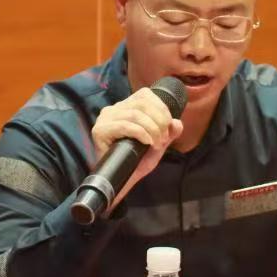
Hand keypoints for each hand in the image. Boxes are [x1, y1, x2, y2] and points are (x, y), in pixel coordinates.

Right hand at [91, 88, 184, 211]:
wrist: (122, 181)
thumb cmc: (137, 161)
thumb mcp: (158, 144)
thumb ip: (169, 132)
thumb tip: (177, 123)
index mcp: (125, 107)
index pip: (145, 95)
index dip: (161, 108)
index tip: (168, 127)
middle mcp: (113, 109)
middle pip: (142, 103)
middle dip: (159, 120)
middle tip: (163, 139)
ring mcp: (104, 119)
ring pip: (135, 114)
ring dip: (152, 129)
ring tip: (156, 143)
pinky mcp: (99, 131)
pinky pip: (125, 126)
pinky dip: (141, 133)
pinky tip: (147, 142)